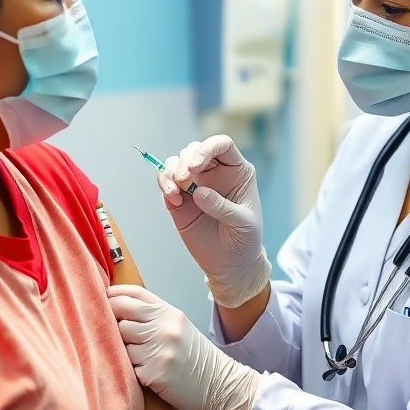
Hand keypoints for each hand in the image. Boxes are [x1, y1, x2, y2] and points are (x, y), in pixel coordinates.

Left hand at [108, 285, 260, 409]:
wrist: (218, 383)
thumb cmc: (193, 356)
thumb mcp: (177, 325)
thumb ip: (152, 315)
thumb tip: (117, 306)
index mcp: (169, 313)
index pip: (134, 294)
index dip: (114, 294)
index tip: (103, 298)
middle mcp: (163, 328)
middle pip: (120, 316)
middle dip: (114, 323)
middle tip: (117, 333)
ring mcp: (158, 350)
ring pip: (121, 343)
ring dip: (125, 351)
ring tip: (141, 358)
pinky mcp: (153, 374)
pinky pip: (129, 367)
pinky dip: (134, 371)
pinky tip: (148, 373)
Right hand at [157, 135, 270, 307]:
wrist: (231, 264)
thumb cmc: (246, 240)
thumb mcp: (243, 224)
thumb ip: (223, 207)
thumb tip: (199, 192)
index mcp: (236, 171)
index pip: (221, 145)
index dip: (207, 148)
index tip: (196, 165)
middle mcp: (214, 172)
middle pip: (193, 150)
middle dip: (185, 160)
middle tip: (185, 180)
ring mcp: (195, 184)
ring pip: (176, 163)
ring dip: (171, 171)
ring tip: (175, 192)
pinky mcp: (179, 199)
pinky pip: (166, 182)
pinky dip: (164, 184)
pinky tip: (172, 197)